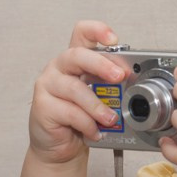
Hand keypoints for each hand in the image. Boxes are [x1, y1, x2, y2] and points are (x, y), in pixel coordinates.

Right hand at [27, 21, 125, 163]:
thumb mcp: (99, 97)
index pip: (82, 33)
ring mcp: (47, 85)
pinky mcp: (42, 106)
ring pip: (75, 89)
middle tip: (119, 76)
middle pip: (77, 55)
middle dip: (102, 65)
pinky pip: (70, 112)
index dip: (96, 31)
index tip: (113, 39)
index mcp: (75, 59)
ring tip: (111, 118)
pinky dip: (87, 124)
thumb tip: (133, 84)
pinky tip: (95, 131)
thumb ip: (111, 87)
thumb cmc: (81, 118)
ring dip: (97, 105)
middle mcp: (59, 67)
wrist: (60, 146)